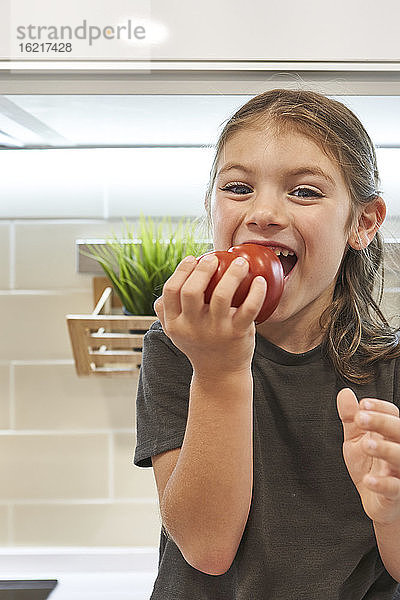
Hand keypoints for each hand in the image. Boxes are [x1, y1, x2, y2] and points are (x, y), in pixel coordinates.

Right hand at [153, 254, 266, 377]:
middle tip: (214, 258)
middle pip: (192, 291)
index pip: (171, 291)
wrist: (220, 374)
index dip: (181, 271)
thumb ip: (167, 309)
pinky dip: (256, 292)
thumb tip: (172, 278)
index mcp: (175, 324)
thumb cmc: (198, 344)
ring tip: (240, 263)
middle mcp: (193, 327)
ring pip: (221, 295)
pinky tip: (260, 281)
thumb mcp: (176, 332)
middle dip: (203, 269)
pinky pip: (249, 308)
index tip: (193, 259)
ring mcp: (216, 331)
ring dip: (232, 274)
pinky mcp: (237, 334)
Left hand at [337, 388, 399, 524]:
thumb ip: (350, 418)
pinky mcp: (396, 494)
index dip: (380, 407)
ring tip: (367, 445)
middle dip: (382, 422)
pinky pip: (394, 489)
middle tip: (361, 418)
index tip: (363, 404)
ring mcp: (399, 472)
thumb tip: (345, 394)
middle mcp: (398, 449)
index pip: (393, 413)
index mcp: (390, 434)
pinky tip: (369, 480)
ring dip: (385, 449)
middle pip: (399, 430)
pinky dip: (382, 484)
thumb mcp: (355, 439)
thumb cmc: (370, 468)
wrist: (376, 502)